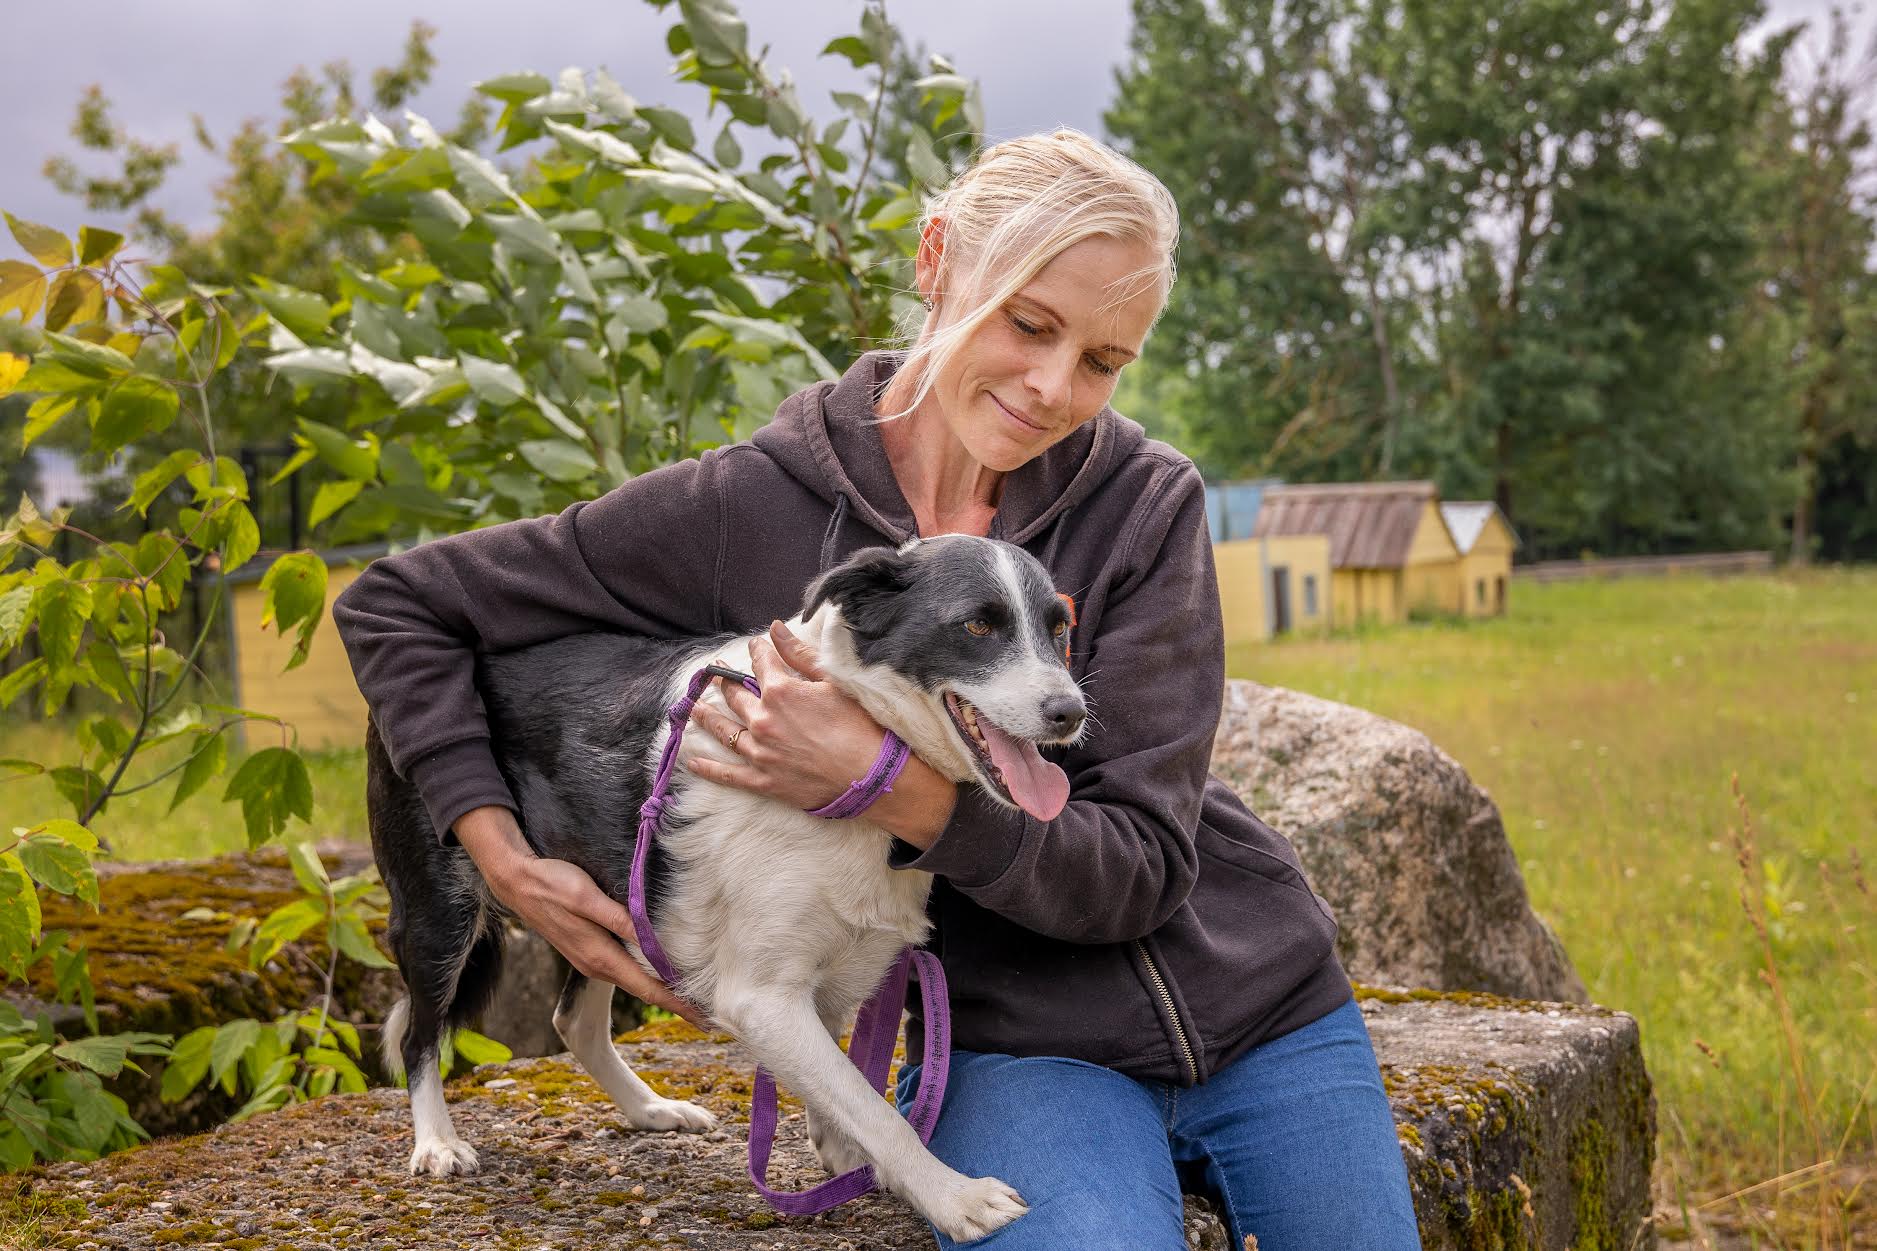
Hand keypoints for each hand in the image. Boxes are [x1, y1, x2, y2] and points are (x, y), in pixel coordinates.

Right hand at [452, 805, 704, 1025]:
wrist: (516, 881)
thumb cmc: (553, 884)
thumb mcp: (588, 898)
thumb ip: (620, 920)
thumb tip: (653, 942)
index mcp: (600, 956)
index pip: (649, 988)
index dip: (678, 1004)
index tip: (705, 1019)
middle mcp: (598, 964)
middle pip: (646, 990)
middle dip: (678, 1004)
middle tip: (710, 1016)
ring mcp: (592, 959)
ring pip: (636, 981)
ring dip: (664, 992)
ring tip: (692, 997)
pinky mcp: (589, 949)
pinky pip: (625, 969)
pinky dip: (647, 976)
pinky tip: (660, 972)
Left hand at [685, 620, 889, 810]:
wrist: (872, 776)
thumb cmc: (860, 726)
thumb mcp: (833, 682)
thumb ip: (800, 654)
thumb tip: (775, 628)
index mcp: (780, 691)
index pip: (761, 663)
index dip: (757, 651)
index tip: (754, 645)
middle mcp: (763, 720)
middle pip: (736, 695)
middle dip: (725, 680)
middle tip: (715, 671)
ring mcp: (760, 752)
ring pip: (724, 731)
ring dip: (706, 717)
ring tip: (694, 708)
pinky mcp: (764, 781)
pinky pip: (728, 774)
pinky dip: (708, 768)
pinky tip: (692, 762)